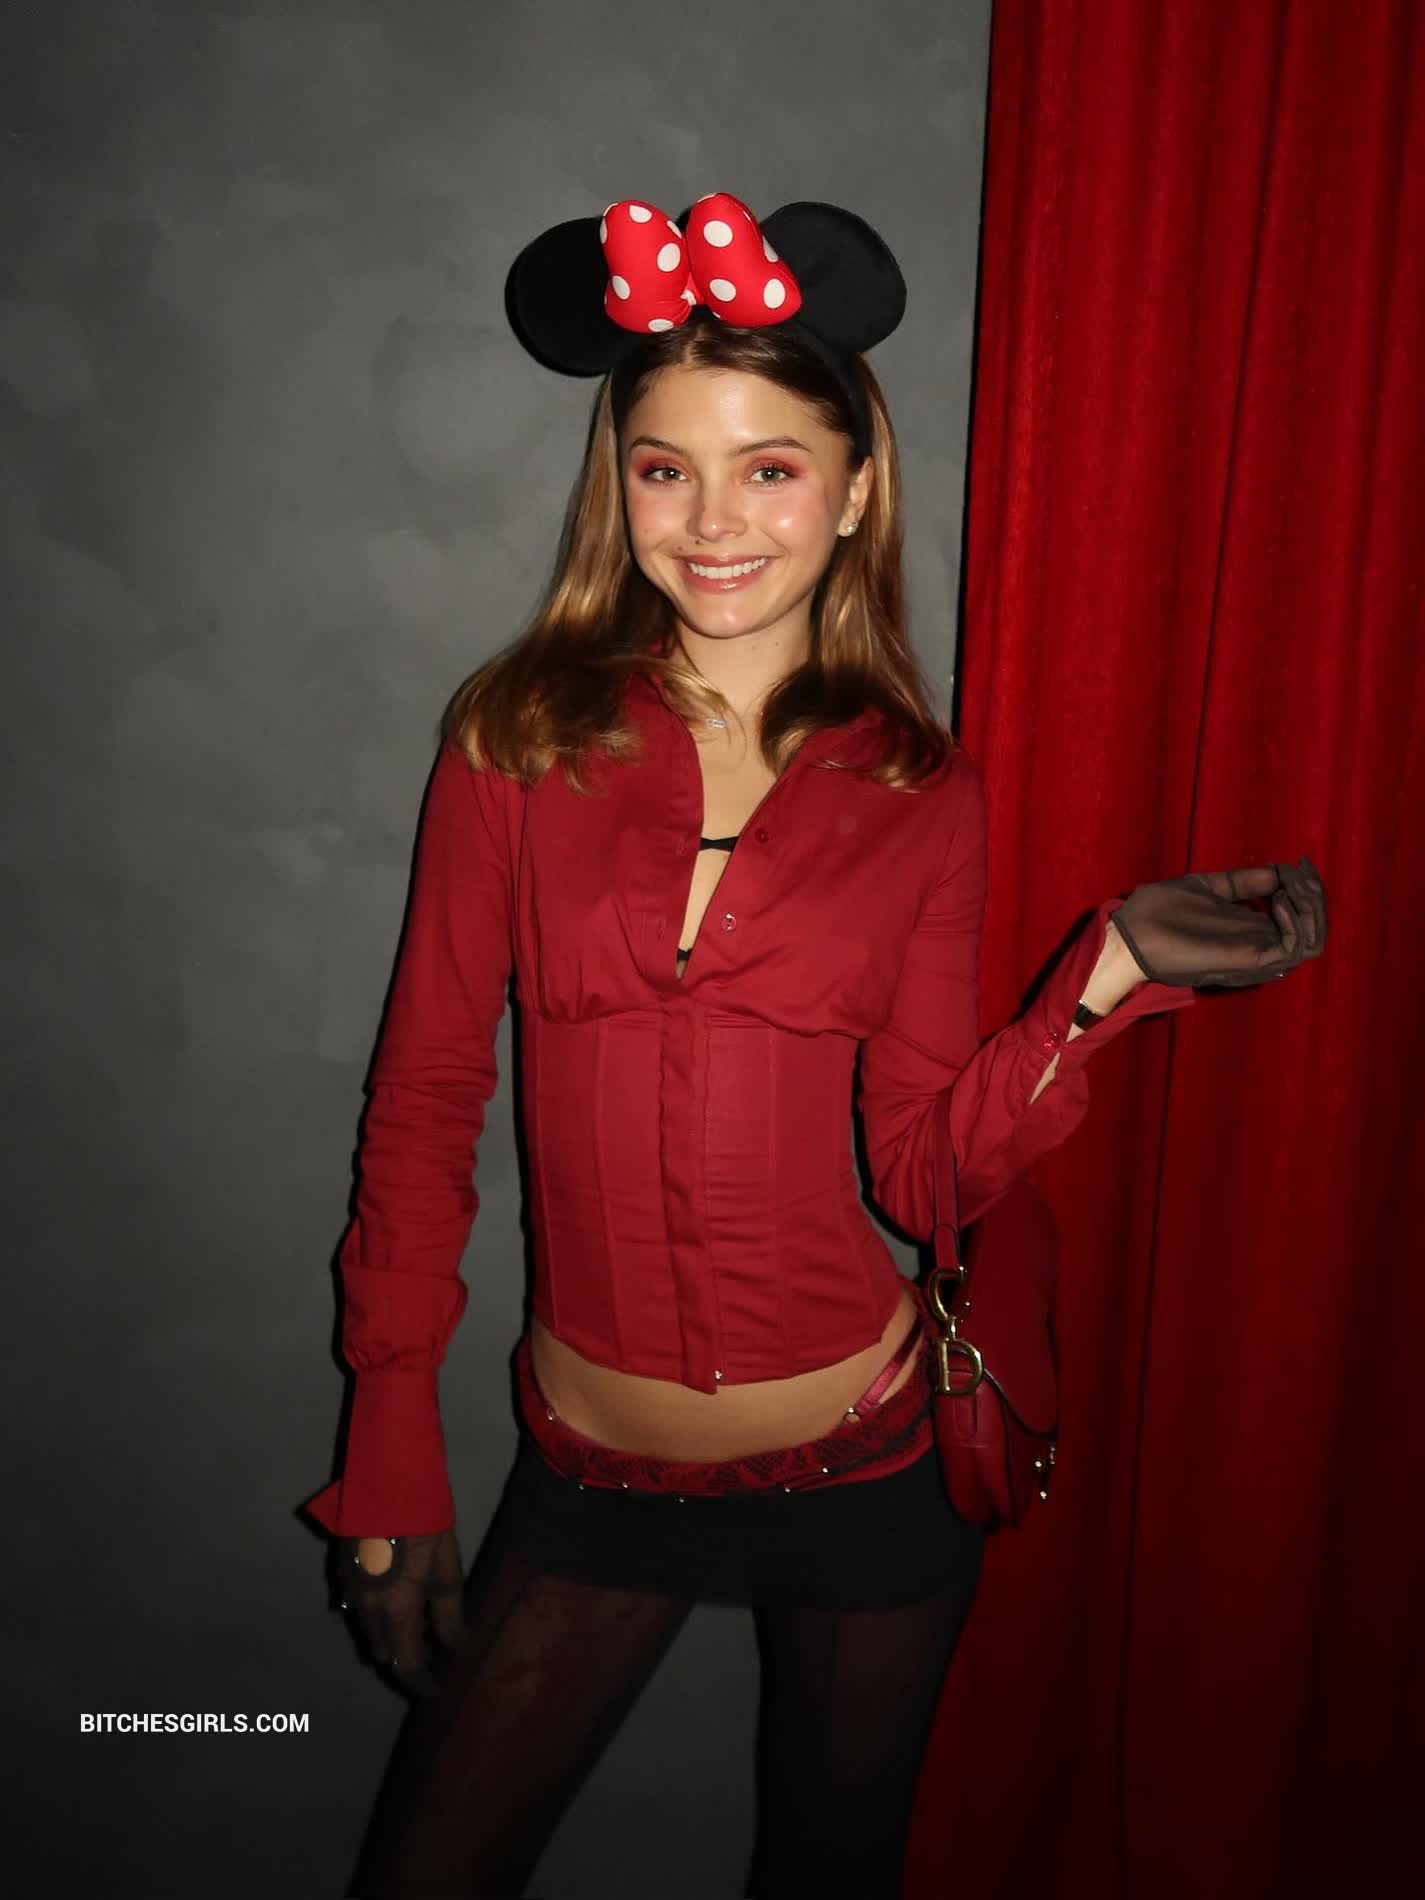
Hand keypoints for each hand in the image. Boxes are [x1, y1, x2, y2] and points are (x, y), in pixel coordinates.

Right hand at [335, 1527, 467, 1699]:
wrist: (386, 1475)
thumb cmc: (424, 1516)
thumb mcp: (446, 1561)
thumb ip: (448, 1608)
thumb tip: (455, 1644)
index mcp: (395, 1607)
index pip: (406, 1662)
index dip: (421, 1682)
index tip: (435, 1690)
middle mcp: (365, 1606)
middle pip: (382, 1650)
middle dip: (405, 1657)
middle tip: (433, 1650)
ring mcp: (349, 1588)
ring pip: (367, 1629)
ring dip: (389, 1635)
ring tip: (419, 1623)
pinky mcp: (341, 1569)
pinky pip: (357, 1606)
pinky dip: (376, 1612)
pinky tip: (396, 1597)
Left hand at [1112, 856, 1326, 988]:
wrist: (1131, 935)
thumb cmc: (1159, 912)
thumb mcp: (1207, 887)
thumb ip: (1243, 883)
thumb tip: (1280, 870)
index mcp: (1250, 929)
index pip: (1299, 917)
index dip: (1309, 889)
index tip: (1301, 864)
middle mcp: (1258, 944)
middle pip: (1313, 930)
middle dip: (1317, 897)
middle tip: (1303, 873)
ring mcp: (1255, 954)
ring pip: (1312, 941)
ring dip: (1313, 909)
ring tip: (1294, 886)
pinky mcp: (1248, 962)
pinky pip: (1294, 948)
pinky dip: (1297, 922)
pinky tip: (1281, 900)